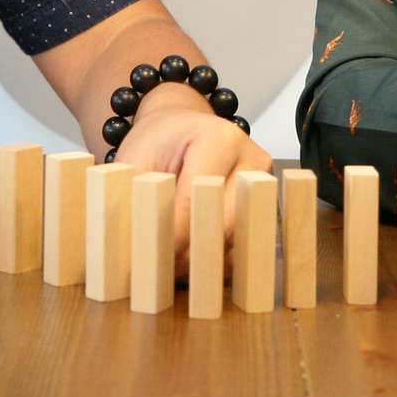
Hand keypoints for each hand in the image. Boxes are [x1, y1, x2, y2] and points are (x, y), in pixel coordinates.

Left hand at [111, 84, 271, 273]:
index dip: (172, 235)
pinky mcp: (266, 204)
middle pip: (225, 223)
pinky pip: (244, 243)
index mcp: (220, 139)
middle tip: (163, 271)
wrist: (182, 125)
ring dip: (206, 259)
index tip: (151, 258)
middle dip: (192, 253)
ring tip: (174, 268)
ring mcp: (264, 184)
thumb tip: (130, 244)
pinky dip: (218, 258)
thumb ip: (134, 198)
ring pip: (237, 238)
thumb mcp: (136, 160)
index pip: (196, 199)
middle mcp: (251, 160)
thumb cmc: (159, 141)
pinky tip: (194, 261)